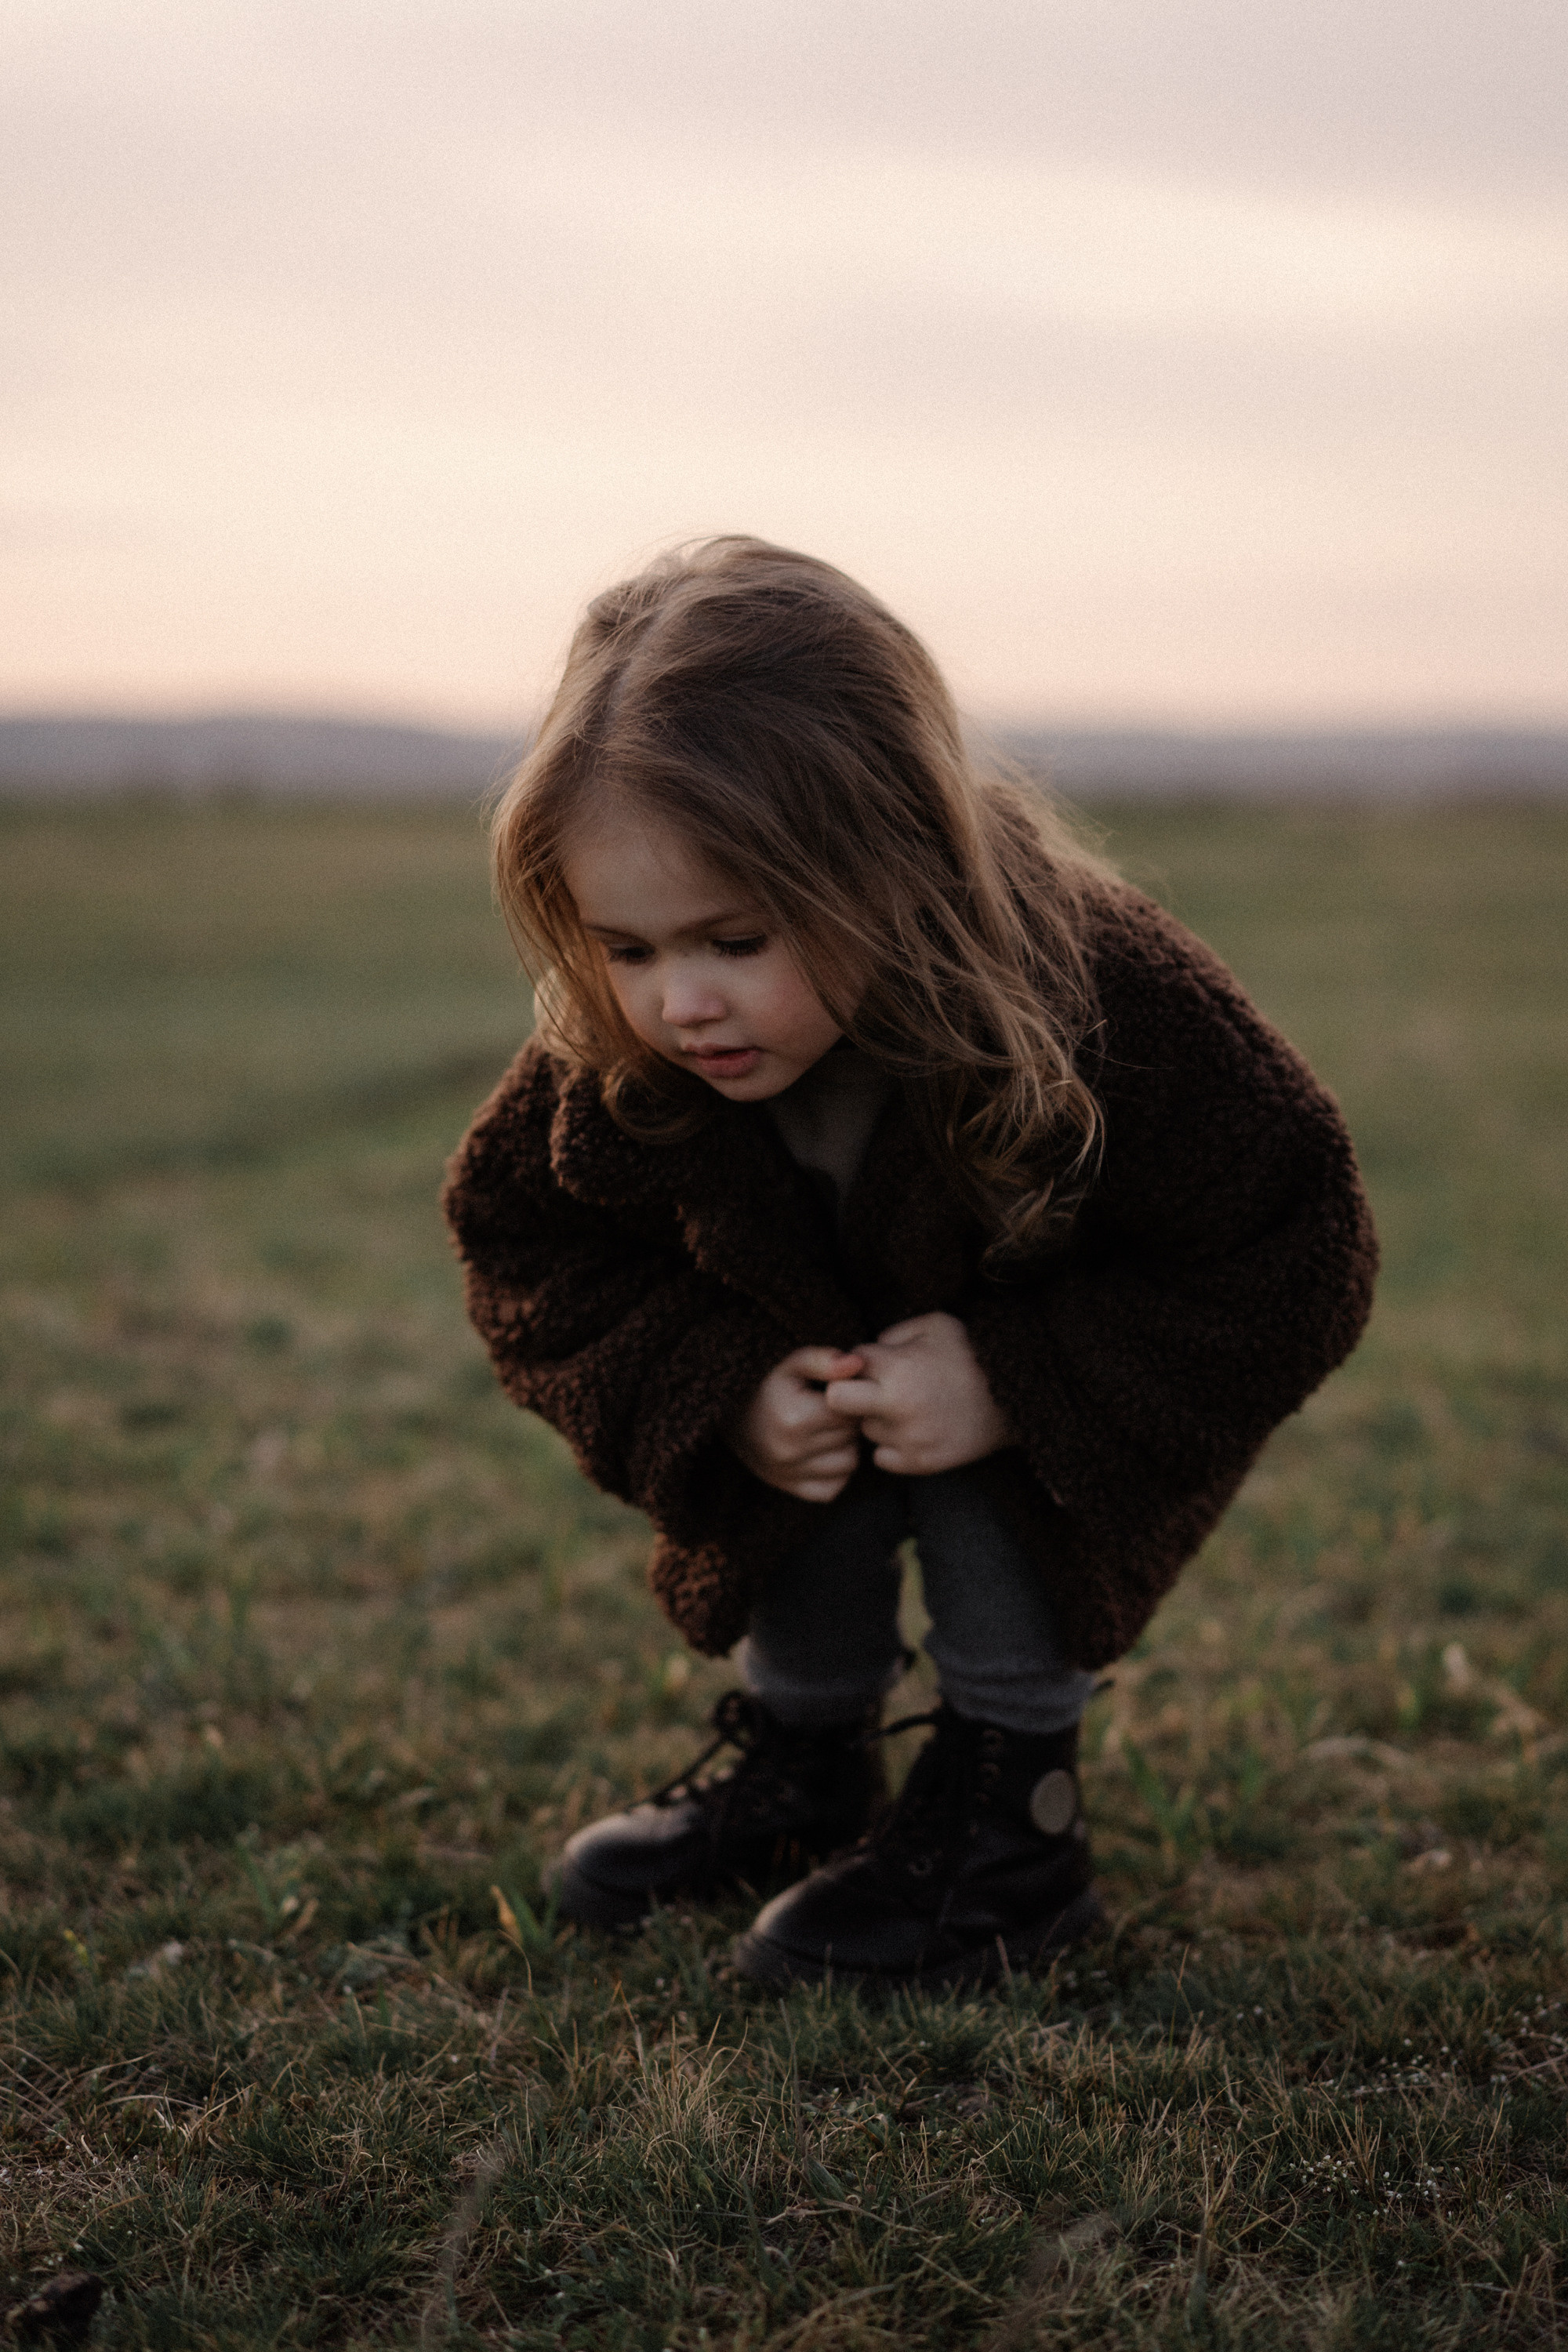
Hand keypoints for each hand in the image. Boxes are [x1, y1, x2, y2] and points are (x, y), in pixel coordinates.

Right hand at [725, 1346, 866, 1501]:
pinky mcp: (786, 1487)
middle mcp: (790, 1452)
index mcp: (794, 1419)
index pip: (851, 1413)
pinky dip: (835, 1473)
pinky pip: (832, 1489)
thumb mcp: (790, 1364)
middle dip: (848, 1422)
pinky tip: (823, 1452)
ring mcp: (787, 1474)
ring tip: (828, 1429)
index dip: (851, 1400)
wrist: (725, 1412)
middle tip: (833, 1409)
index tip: (839, 1393)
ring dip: (845, 1447)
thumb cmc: (763, 1382)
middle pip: (851, 1438)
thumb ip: (823, 1360)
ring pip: (848, 1464)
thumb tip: (856, 1364)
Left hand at [825, 1311, 1012, 1475]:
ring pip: (866, 1430)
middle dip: (848, 1394)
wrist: (1016, 1399)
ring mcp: (909, 1438)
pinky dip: (892, 1446)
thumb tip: (865, 1352)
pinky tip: (914, 1430)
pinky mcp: (921, 1463)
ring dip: (878, 1419)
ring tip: (909, 1408)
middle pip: (837, 1402)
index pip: (847, 1364)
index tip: (875, 1364)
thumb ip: (894, 1333)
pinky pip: (882, 1457)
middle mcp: (898, 1405)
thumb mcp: (936, 1325)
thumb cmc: (973, 1356)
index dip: (858, 1362)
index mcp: (897, 1367)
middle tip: (871, 1391)